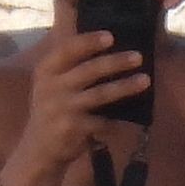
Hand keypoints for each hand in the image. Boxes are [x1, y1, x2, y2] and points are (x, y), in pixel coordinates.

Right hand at [6, 31, 148, 185]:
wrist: (39, 149)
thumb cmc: (52, 109)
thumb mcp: (50, 84)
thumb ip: (70, 67)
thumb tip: (108, 46)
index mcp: (46, 71)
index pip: (67, 49)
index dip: (89, 41)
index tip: (110, 36)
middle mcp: (52, 87)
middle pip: (89, 70)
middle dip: (116, 62)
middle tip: (138, 56)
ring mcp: (63, 108)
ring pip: (101, 94)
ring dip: (125, 86)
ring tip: (145, 80)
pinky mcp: (74, 128)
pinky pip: (103, 119)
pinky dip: (117, 118)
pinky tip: (132, 116)